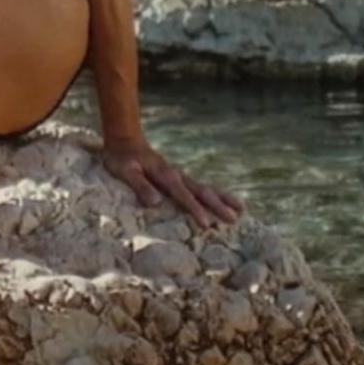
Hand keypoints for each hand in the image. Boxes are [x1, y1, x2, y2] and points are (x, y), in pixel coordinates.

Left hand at [101, 135, 244, 230]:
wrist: (125, 141)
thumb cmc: (122, 158)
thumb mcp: (125, 171)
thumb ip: (140, 185)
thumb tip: (155, 202)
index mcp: (165, 175)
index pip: (182, 195)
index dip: (194, 209)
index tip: (206, 223)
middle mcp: (177, 175)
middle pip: (201, 191)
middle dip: (217, 206)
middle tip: (234, 220)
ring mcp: (181, 176)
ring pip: (205, 188)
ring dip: (223, 198)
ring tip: (242, 210)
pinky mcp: (180, 179)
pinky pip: (201, 188)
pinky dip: (216, 194)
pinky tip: (227, 202)